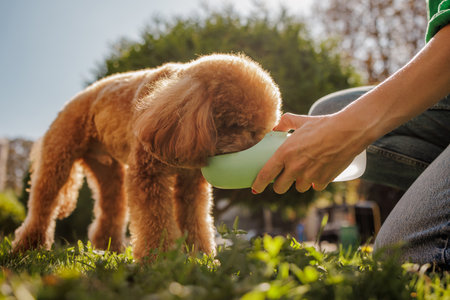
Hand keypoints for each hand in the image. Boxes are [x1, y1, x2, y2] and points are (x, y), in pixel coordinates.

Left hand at [251, 112, 366, 193]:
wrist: (348, 131)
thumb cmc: (323, 124)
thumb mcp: (301, 120)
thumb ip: (285, 122)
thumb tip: (275, 127)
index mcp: (285, 153)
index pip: (266, 174)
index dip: (258, 184)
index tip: (255, 188)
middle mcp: (295, 168)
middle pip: (280, 187)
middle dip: (280, 184)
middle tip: (284, 177)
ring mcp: (309, 176)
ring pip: (298, 187)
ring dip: (300, 182)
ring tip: (306, 169)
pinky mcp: (323, 181)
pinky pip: (315, 186)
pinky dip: (316, 181)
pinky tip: (320, 170)